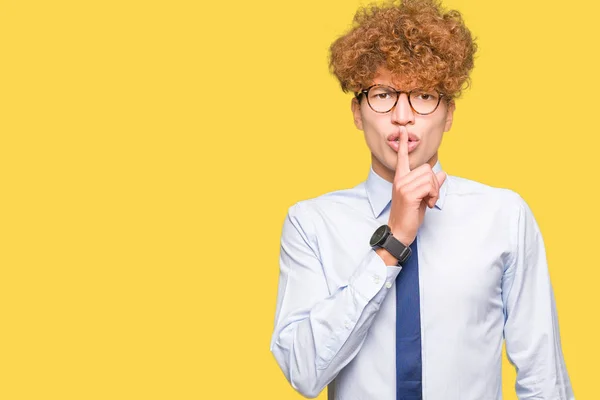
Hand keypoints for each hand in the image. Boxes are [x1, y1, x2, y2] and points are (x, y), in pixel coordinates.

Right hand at [387, 127, 446, 245]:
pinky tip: (428, 204)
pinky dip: (433, 196)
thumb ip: (431, 184)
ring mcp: (403, 186)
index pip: (402, 158)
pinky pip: (429, 186)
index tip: (403, 130)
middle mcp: (400, 179)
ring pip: (430, 177)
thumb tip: (443, 174)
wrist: (399, 231)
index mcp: (400, 178)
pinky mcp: (408, 194)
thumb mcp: (422, 197)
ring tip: (428, 201)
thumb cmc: (409, 215)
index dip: (403, 144)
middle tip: (429, 197)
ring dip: (434, 191)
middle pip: (427, 169)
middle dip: (434, 183)